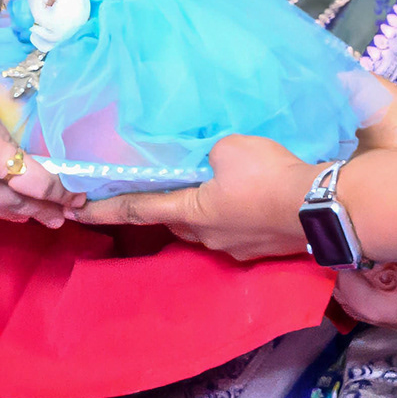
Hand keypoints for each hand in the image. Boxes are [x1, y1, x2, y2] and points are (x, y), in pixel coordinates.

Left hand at [82, 134, 317, 261]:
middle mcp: (206, 237)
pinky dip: (233, 217)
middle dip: (165, 208)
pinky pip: (236, 232)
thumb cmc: (267, 176)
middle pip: (173, 222)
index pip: (136, 210)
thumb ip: (208, 154)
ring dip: (203, 213)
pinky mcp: (261, 249)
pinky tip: (248, 203)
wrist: (319, 207)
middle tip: (165, 188)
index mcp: (190, 213)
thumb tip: (210, 161)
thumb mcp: (228, 148)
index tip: (77, 212)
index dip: (104, 209)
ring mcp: (235, 248)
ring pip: (206, 230)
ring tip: (213, 191)